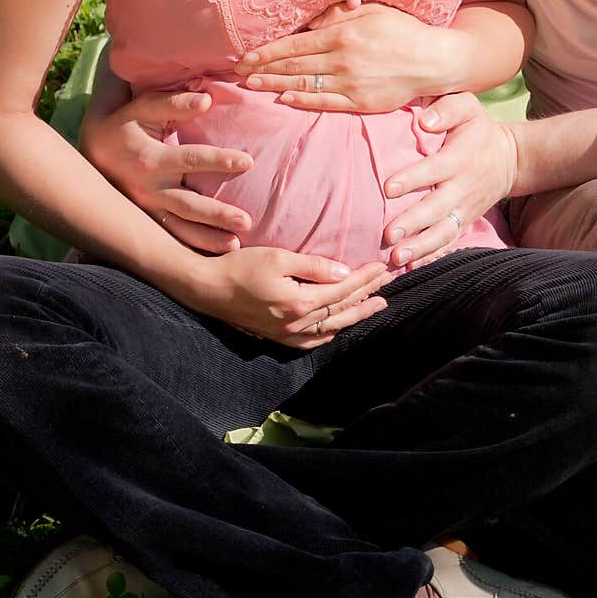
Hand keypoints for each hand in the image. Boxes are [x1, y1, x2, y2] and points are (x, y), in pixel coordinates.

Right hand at [80, 90, 254, 253]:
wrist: (91, 149)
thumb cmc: (125, 122)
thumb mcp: (143, 107)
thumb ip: (174, 102)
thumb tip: (208, 99)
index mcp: (149, 159)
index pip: (191, 159)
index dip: (219, 160)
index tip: (249, 162)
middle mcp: (147, 189)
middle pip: (187, 204)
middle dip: (217, 215)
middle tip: (247, 221)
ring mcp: (145, 209)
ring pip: (179, 229)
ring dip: (207, 239)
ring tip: (235, 245)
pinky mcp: (145, 220)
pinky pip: (171, 238)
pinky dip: (192, 247)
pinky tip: (216, 253)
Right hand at [192, 249, 388, 347]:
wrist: (207, 289)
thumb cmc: (240, 267)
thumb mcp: (278, 257)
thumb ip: (314, 266)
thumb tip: (344, 272)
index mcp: (300, 303)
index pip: (343, 289)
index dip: (365, 277)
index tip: (382, 265)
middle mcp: (297, 324)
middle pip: (342, 310)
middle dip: (368, 294)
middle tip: (389, 283)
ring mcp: (287, 334)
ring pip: (332, 327)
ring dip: (356, 315)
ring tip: (377, 304)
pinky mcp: (278, 337)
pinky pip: (314, 340)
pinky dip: (332, 331)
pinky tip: (340, 324)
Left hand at [235, 2, 442, 111]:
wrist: (434, 60)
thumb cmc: (404, 30)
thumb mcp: (373, 11)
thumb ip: (340, 15)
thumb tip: (310, 24)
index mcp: (343, 33)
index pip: (294, 44)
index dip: (267, 51)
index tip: (246, 55)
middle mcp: (343, 59)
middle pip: (293, 66)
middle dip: (263, 69)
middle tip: (239, 73)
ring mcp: (351, 83)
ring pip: (304, 85)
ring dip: (274, 86)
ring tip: (252, 86)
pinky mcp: (361, 102)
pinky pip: (325, 102)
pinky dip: (302, 101)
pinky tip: (284, 99)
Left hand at [381, 93, 517, 268]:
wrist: (510, 159)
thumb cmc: (478, 130)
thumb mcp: (468, 107)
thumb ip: (447, 109)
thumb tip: (423, 121)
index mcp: (459, 158)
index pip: (434, 170)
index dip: (412, 179)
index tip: (388, 188)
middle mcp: (462, 187)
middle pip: (436, 208)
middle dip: (413, 222)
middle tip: (389, 234)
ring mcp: (464, 209)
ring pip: (442, 232)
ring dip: (420, 247)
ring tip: (396, 257)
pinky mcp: (464, 222)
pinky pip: (448, 242)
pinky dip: (431, 255)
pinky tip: (410, 266)